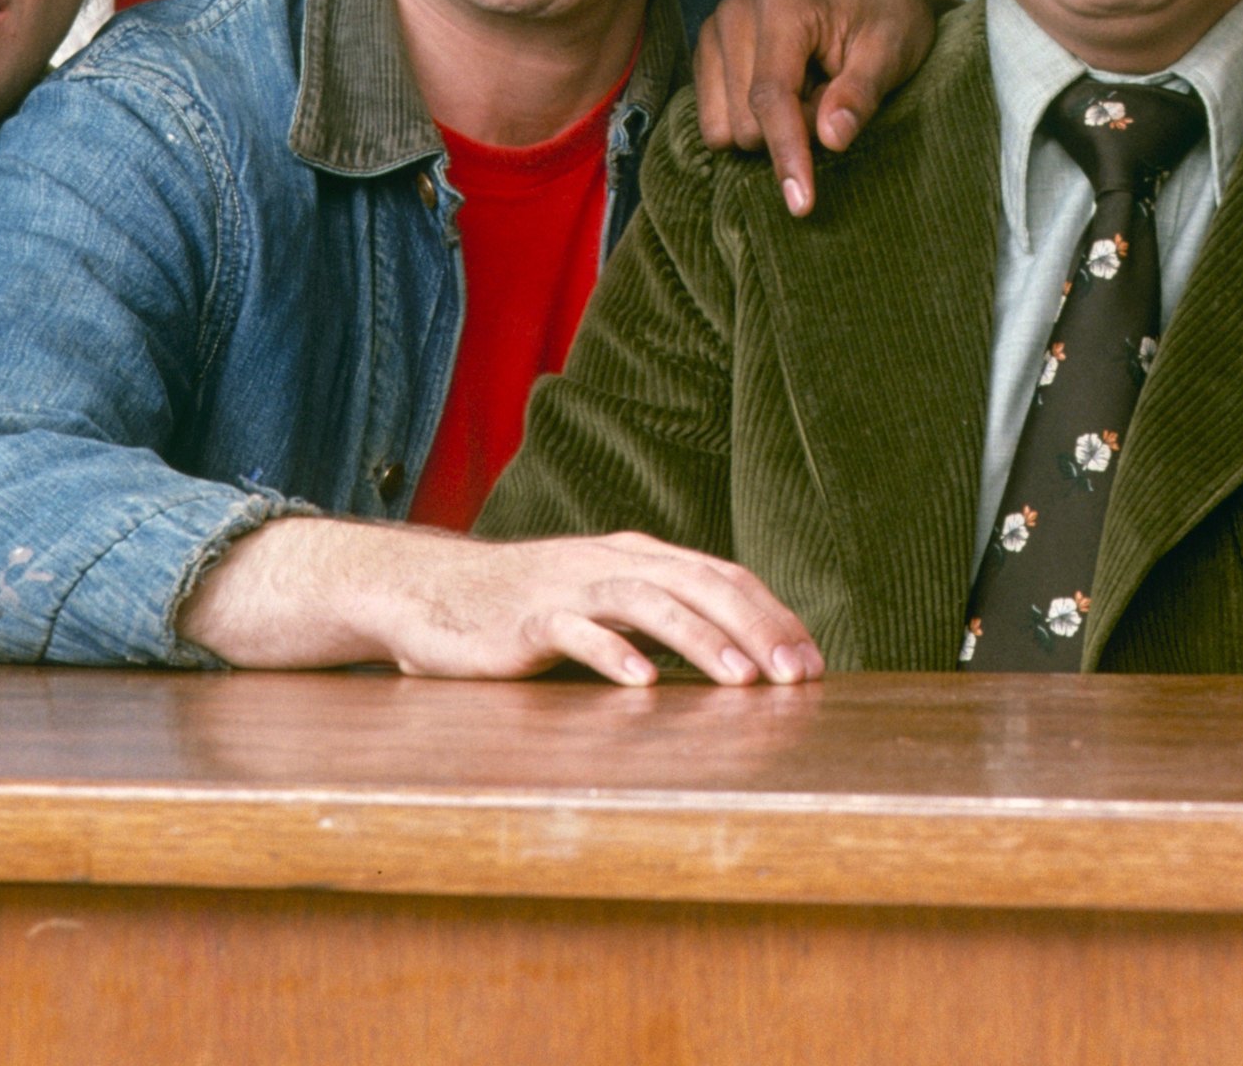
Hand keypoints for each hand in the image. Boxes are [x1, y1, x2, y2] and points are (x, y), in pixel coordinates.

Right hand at [381, 530, 826, 684]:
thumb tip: (733, 657)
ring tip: (741, 680)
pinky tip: (642, 685)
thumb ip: (657, 618)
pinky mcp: (527, 616)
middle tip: (798, 676)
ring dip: (701, 639)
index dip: (773, 616)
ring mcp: (570, 585)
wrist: (429, 591)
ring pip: (649, 601)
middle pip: (701, 583)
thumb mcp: (602, 604)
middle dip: (756, 628)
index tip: (812, 662)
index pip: (724, 577)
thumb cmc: (525, 607)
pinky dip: (613, 653)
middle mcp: (613, 561)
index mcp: (641, 557)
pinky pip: (576, 630)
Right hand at [694, 0, 957, 215]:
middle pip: (745, 121)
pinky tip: (787, 94)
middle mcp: (735, 15)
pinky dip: (755, 124)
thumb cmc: (889, 22)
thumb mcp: (891, 55)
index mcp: (782, 7)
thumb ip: (860, 95)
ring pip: (723, 129)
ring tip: (811, 93)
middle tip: (832, 100)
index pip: (771, 97)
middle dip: (792, 133)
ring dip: (772, 130)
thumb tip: (831, 140)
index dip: (787, 153)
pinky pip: (714, 123)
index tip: (802, 204)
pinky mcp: (707, 56)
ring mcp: (714, 34)